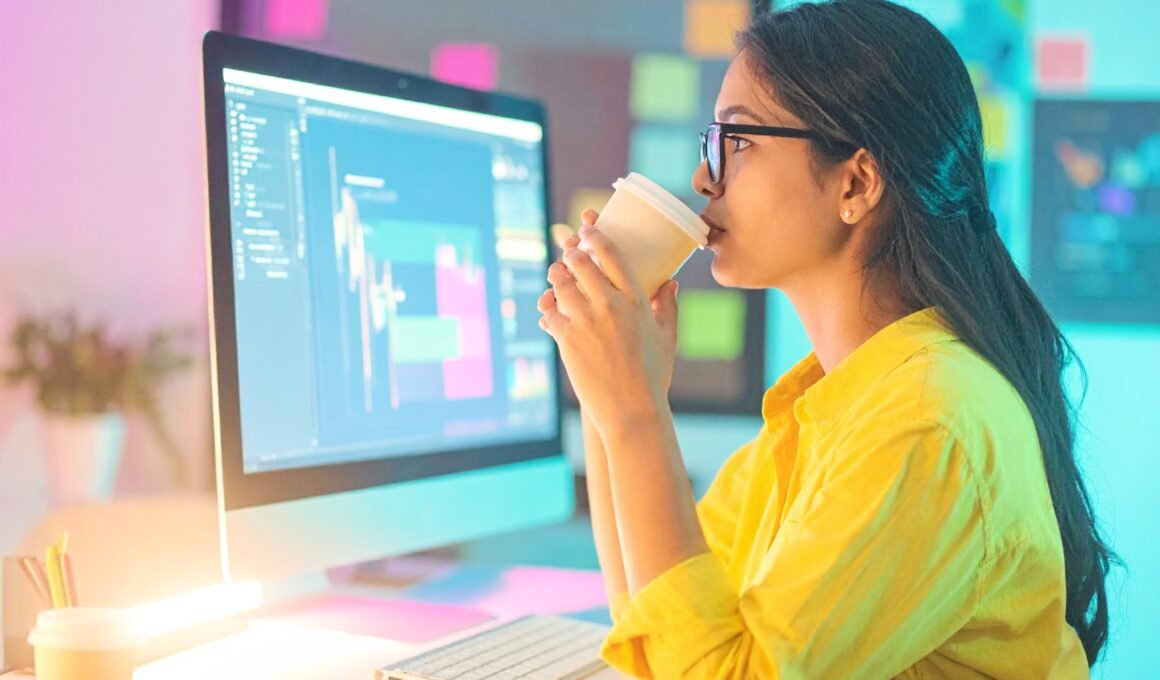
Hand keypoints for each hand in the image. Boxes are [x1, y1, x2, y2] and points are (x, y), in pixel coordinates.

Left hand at [538, 209, 679, 432]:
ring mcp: (587, 320)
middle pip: (581, 262)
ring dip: (555, 274)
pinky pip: (550, 311)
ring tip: (556, 273)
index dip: (595, 236)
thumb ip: (667, 308)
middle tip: (567, 252)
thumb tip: (671, 284)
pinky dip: (547, 306)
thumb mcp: (666, 338)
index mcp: (636, 300)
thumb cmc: (652, 376)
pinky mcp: (567, 338)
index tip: (587, 229)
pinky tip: (549, 308)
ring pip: (561, 282)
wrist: (631, 410)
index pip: (612, 255)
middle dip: (570, 252)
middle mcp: (610, 305)